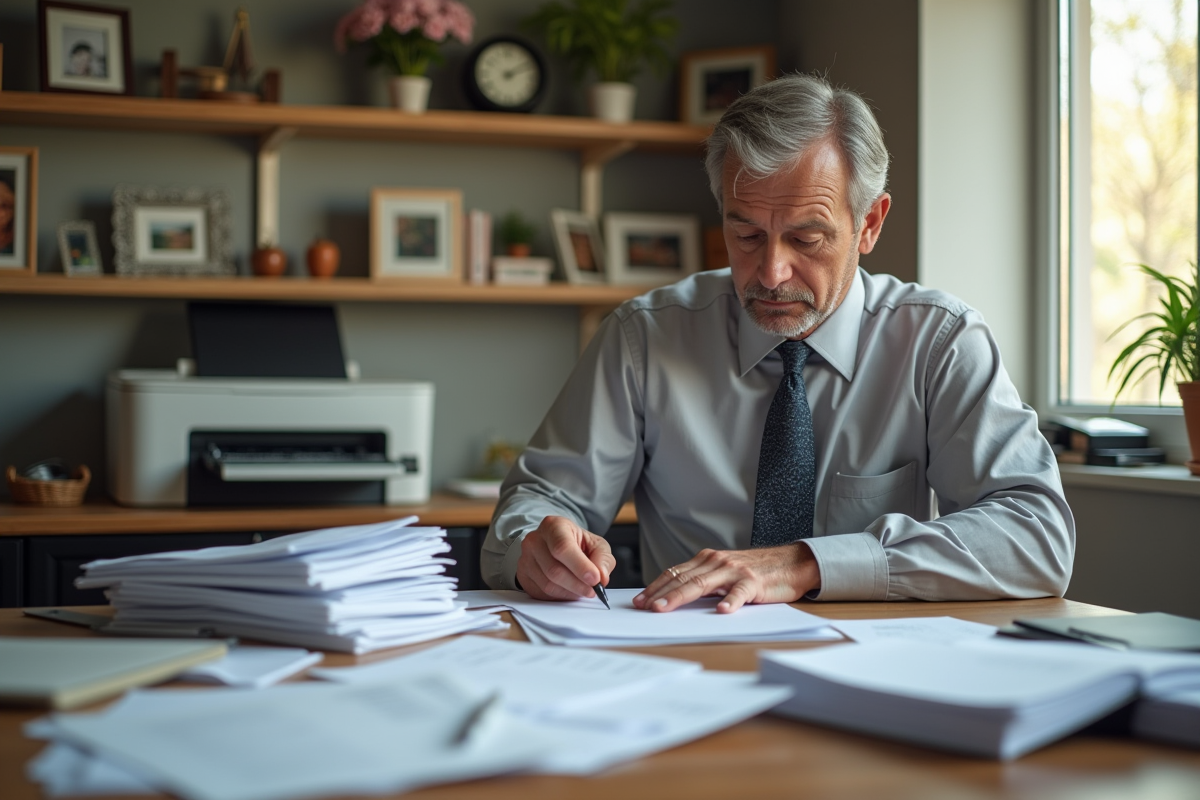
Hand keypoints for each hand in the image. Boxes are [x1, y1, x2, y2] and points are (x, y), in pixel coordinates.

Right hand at [516, 515, 614, 601]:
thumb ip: (603, 559)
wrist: (555, 544)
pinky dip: (559, 597)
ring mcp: (525, 558)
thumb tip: (601, 577)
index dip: (580, 566)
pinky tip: (569, 591)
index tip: (595, 579)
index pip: (563, 547)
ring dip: (569, 592)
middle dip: (577, 584)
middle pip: (554, 570)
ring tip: (583, 590)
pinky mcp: (523, 575)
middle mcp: (534, 540)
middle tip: (593, 590)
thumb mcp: (596, 544)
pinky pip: (541, 593)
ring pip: (548, 584)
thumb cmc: (576, 544)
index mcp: (553, 526)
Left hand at [633, 543, 819, 613]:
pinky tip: (722, 611)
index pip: (675, 573)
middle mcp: (717, 562)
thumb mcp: (724, 573)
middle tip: (645, 607)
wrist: (790, 563)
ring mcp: (735, 571)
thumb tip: (675, 598)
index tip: (640, 600)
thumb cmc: (755, 572)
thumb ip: (704, 582)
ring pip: (702, 584)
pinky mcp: (754, 582)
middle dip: (661, 594)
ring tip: (666, 608)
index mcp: (707, 560)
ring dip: (681, 596)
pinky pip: (739, 593)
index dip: (656, 587)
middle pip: (683, 579)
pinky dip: (730, 602)